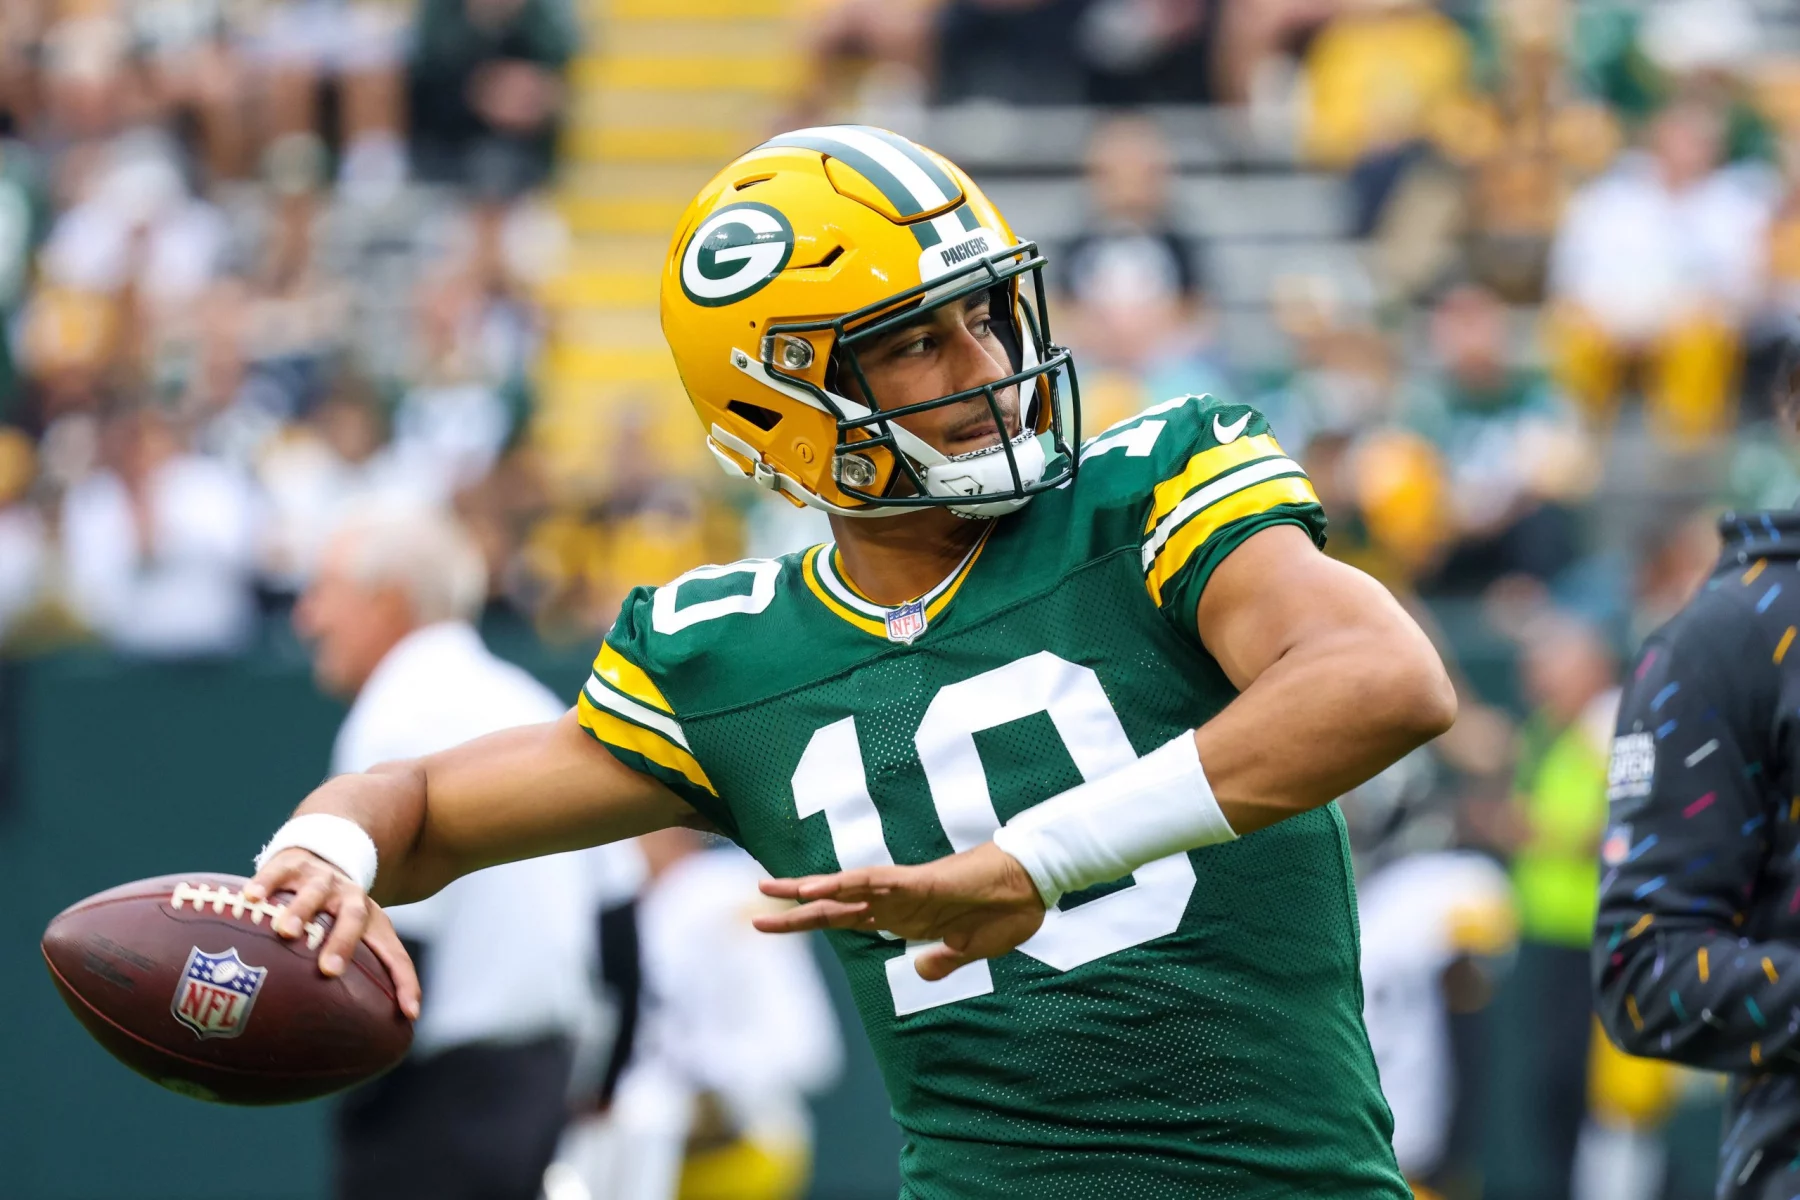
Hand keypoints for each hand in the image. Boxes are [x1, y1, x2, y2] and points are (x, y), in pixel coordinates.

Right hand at [245, 848, 421, 1018]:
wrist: (322, 857)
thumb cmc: (334, 917)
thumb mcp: (349, 942)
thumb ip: (344, 985)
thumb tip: (336, 1044)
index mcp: (373, 923)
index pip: (394, 954)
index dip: (405, 982)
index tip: (409, 1014)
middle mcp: (350, 899)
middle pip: (354, 918)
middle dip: (342, 943)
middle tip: (327, 970)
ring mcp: (321, 880)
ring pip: (315, 892)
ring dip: (302, 911)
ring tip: (284, 931)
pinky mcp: (291, 864)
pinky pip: (278, 870)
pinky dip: (266, 883)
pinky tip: (250, 898)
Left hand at [753, 842, 1045, 980]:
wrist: (1035, 887)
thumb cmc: (1006, 912)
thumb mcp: (970, 950)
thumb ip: (943, 959)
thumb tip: (920, 968)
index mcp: (905, 920)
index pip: (848, 921)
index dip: (813, 922)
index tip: (780, 925)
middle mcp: (897, 903)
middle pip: (837, 906)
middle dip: (796, 909)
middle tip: (755, 909)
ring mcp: (905, 891)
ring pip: (848, 888)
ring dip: (811, 890)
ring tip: (773, 890)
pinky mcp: (918, 882)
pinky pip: (874, 882)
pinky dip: (844, 883)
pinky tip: (817, 887)